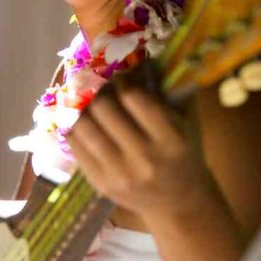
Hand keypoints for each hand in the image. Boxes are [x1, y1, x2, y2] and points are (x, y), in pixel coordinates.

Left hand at [66, 72, 210, 225]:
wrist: (179, 202)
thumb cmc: (184, 153)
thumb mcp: (185, 122)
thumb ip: (165, 93)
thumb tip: (135, 58)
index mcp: (171, 140)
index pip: (134, 98)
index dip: (123, 79)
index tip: (122, 75)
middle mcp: (144, 159)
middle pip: (104, 109)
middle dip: (100, 91)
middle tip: (103, 86)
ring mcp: (119, 175)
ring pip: (84, 127)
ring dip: (84, 108)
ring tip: (91, 101)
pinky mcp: (100, 184)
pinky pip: (76, 146)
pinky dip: (76, 128)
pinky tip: (85, 121)